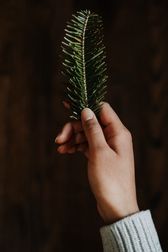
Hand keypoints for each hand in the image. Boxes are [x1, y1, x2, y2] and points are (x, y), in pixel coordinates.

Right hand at [55, 102, 138, 222]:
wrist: (116, 207)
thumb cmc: (110, 180)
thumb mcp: (99, 152)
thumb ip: (92, 129)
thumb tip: (86, 110)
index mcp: (118, 132)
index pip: (102, 109)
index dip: (85, 106)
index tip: (68, 106)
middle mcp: (114, 137)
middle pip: (91, 122)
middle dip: (74, 128)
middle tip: (59, 138)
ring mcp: (107, 146)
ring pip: (86, 134)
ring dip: (72, 138)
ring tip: (60, 146)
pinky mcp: (101, 156)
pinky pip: (86, 145)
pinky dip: (75, 146)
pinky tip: (64, 150)